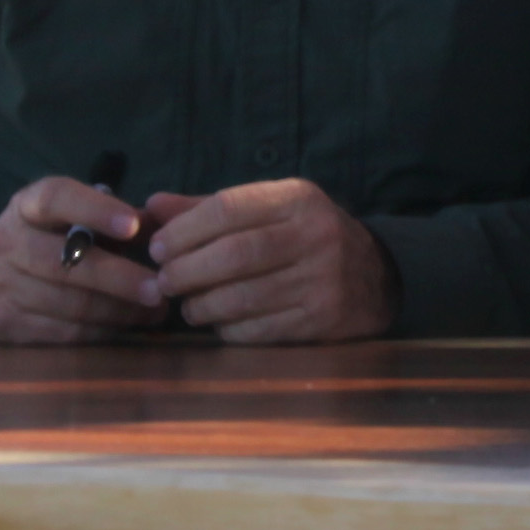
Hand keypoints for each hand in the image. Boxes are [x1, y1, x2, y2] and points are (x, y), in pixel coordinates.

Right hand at [0, 175, 180, 343]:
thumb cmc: (57, 240)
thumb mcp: (81, 219)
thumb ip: (125, 218)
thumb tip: (173, 225)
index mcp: (27, 205)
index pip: (56, 198)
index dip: (96, 210)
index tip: (134, 226)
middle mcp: (5, 241)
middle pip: (66, 261)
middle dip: (120, 277)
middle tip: (161, 288)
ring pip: (70, 302)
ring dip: (120, 310)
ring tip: (156, 310)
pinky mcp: (2, 321)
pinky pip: (63, 331)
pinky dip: (102, 329)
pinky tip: (127, 324)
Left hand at [138, 180, 397, 345]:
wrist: (377, 276)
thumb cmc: (305, 238)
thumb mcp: (269, 210)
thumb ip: (210, 209)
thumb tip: (151, 208)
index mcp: (298, 199)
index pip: (228, 208)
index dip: (183, 230)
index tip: (158, 248)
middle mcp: (316, 235)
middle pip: (232, 254)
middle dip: (185, 271)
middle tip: (164, 281)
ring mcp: (322, 279)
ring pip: (240, 297)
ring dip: (200, 306)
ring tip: (189, 305)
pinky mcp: (322, 319)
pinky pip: (256, 330)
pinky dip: (227, 329)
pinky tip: (222, 322)